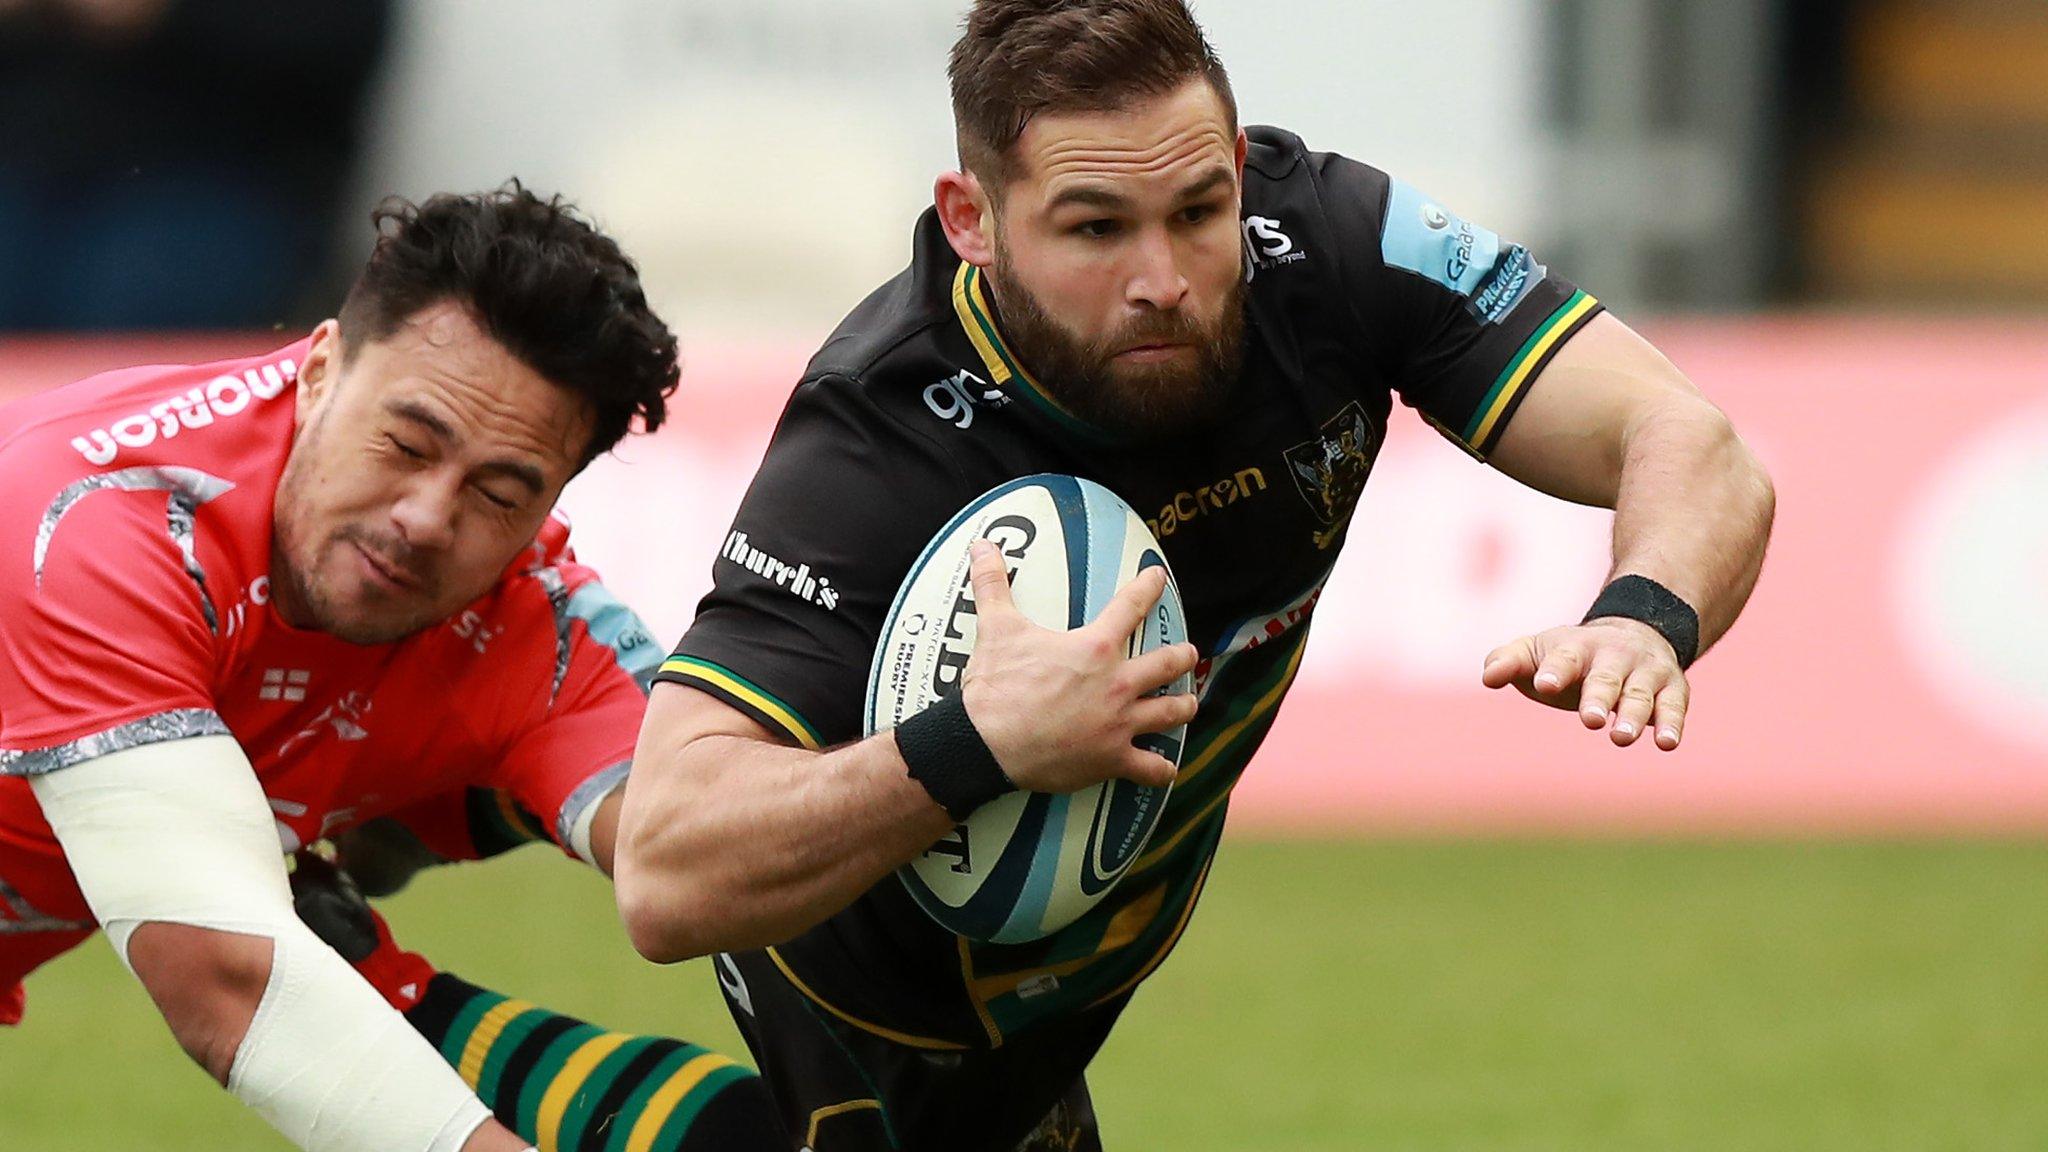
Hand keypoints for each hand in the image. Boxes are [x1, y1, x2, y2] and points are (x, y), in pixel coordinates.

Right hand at [958, 540, 1198, 792]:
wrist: (986, 743)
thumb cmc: (996, 687)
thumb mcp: (995, 629)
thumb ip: (993, 585)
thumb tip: (981, 545)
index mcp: (1094, 648)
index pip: (1129, 607)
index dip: (1148, 587)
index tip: (1159, 578)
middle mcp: (1116, 684)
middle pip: (1166, 664)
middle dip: (1182, 657)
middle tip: (1188, 654)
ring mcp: (1118, 724)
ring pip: (1169, 713)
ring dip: (1182, 707)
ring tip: (1188, 704)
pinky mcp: (1111, 759)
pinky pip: (1150, 768)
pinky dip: (1160, 769)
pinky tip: (1166, 768)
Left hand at [1482, 618, 1688, 749]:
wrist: (1636, 631)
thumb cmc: (1573, 654)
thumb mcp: (1537, 651)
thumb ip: (1508, 662)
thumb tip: (1488, 677)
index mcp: (1578, 647)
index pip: (1564, 658)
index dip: (1554, 670)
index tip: (1543, 683)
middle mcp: (1616, 656)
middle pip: (1605, 678)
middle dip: (1598, 697)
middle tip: (1590, 719)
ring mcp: (1646, 672)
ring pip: (1640, 694)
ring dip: (1633, 715)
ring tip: (1621, 737)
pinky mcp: (1673, 689)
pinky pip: (1674, 707)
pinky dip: (1672, 724)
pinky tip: (1667, 743)